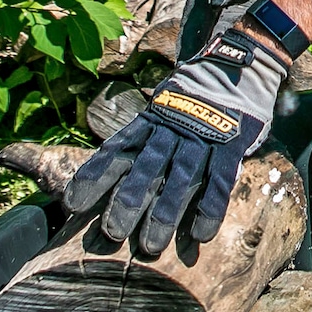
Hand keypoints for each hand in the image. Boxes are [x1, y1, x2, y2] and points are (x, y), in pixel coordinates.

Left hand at [63, 28, 290, 254]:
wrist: (239, 65)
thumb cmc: (193, 96)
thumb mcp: (161, 106)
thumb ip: (143, 135)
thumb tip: (112, 170)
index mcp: (151, 120)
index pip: (116, 150)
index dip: (94, 177)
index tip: (72, 205)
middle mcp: (172, 128)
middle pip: (145, 168)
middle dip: (127, 201)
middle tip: (111, 233)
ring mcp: (203, 136)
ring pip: (178, 178)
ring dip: (164, 213)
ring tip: (150, 245)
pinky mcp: (231, 144)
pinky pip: (219, 180)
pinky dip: (209, 208)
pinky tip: (200, 235)